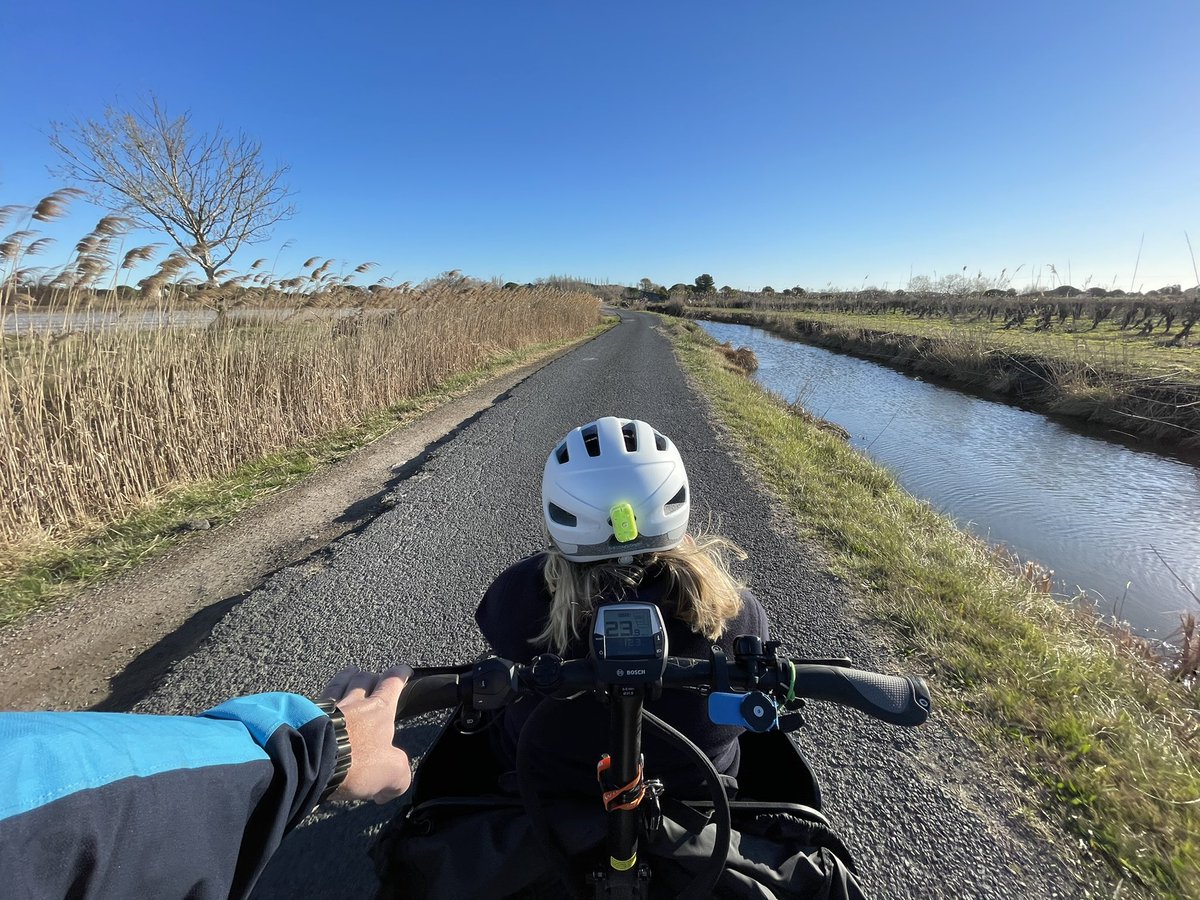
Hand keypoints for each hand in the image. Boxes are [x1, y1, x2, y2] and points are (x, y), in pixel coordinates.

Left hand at [320, 665, 413, 803]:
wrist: (311, 761)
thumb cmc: (355, 762)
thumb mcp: (392, 774)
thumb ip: (398, 777)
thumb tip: (387, 792)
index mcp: (379, 710)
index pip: (393, 682)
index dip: (400, 674)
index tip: (405, 670)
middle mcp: (354, 702)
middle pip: (364, 678)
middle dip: (371, 675)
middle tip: (374, 676)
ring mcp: (328, 707)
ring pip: (339, 683)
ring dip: (346, 677)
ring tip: (349, 673)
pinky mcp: (305, 716)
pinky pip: (316, 700)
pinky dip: (321, 698)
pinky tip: (319, 702)